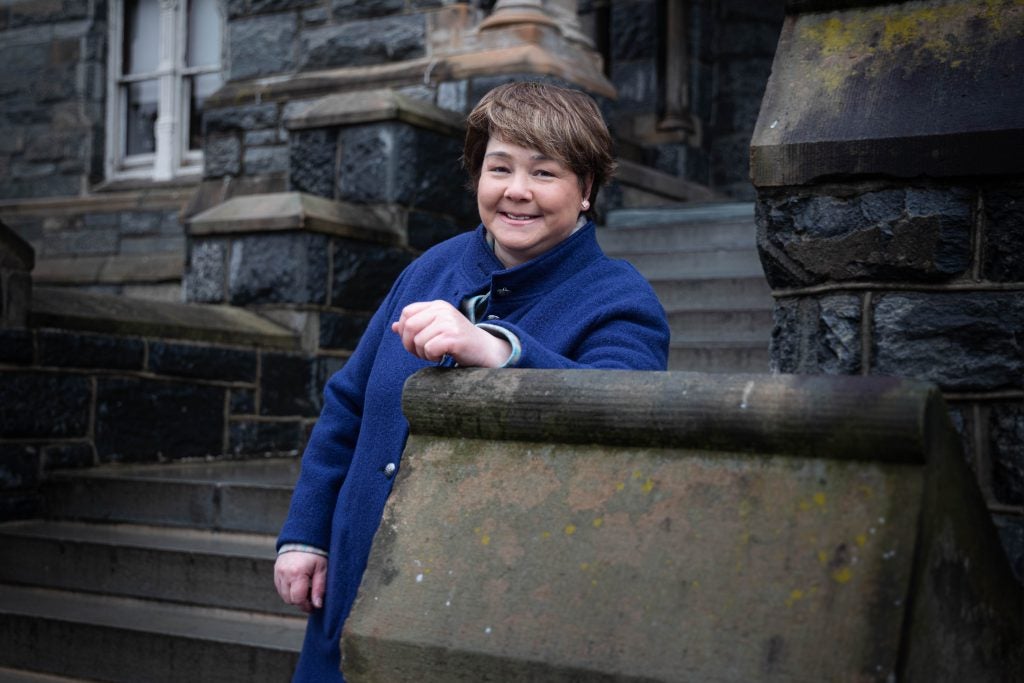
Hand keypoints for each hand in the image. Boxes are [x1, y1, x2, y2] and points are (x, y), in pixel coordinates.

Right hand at [274, 551, 326, 612]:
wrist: (303, 537)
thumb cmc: (316, 552)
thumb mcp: (322, 569)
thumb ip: (320, 588)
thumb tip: (317, 605)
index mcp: (297, 574)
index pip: (298, 599)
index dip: (306, 606)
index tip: (314, 606)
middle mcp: (284, 574)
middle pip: (289, 599)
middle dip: (301, 601)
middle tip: (312, 596)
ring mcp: (278, 573)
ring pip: (284, 595)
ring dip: (294, 596)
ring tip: (306, 589)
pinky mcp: (276, 571)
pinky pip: (280, 587)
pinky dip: (288, 590)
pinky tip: (298, 584)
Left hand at [391, 300, 510, 366]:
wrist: (487, 350)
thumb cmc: (460, 342)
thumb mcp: (437, 329)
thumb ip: (417, 327)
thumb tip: (394, 326)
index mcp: (437, 305)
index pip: (406, 313)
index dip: (404, 331)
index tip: (415, 343)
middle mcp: (443, 310)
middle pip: (408, 326)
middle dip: (410, 345)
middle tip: (423, 353)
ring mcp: (449, 322)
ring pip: (418, 341)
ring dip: (423, 354)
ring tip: (436, 354)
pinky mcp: (454, 336)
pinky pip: (429, 349)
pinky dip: (433, 357)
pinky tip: (444, 356)